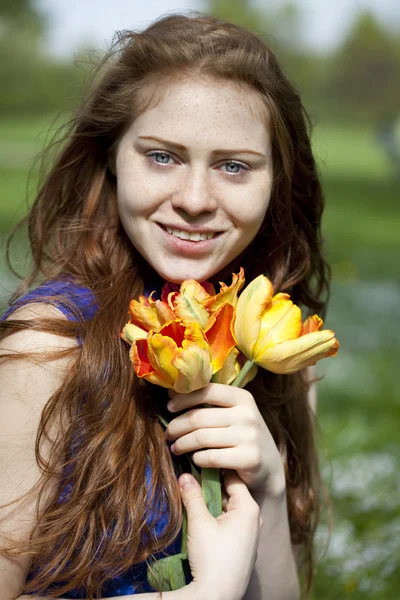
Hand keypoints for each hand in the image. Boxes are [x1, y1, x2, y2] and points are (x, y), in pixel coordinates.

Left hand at [165, 383, 284, 495]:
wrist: (269, 467)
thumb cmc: (242, 437)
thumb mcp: (234, 414)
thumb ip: (210, 404)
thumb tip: (172, 393)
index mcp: (243, 397)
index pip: (207, 391)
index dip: (184, 398)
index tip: (169, 407)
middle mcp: (248, 414)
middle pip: (199, 417)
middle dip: (177, 426)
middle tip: (168, 434)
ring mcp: (250, 436)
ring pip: (202, 437)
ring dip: (182, 444)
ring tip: (175, 447)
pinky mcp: (249, 458)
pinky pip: (211, 457)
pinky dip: (197, 458)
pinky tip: (194, 459)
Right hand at [178, 469, 261, 599]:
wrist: (218, 596)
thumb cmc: (212, 558)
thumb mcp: (199, 523)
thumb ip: (192, 496)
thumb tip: (184, 475)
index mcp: (249, 508)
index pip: (232, 477)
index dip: (215, 468)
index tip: (198, 459)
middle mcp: (254, 518)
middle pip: (231, 492)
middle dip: (212, 485)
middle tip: (192, 476)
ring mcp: (251, 534)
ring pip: (230, 508)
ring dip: (214, 502)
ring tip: (195, 494)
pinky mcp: (244, 546)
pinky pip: (232, 522)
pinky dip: (219, 516)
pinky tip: (204, 516)